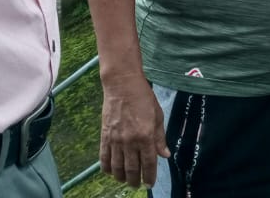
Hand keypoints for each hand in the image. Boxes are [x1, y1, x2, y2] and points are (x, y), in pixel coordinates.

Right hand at [98, 74, 169, 189]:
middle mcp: (130, 141)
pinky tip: (111, 172)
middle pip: (132, 169)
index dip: (149, 177)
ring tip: (125, 180)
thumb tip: (165, 155)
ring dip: (121, 177)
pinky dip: (107, 168)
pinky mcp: (105, 136)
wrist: (122, 84)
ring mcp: (116, 140)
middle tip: (137, 184)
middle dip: (135, 181)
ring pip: (117, 167)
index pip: (149, 164)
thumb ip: (160, 138)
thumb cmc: (143, 97)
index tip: (150, 184)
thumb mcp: (158, 116)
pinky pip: (104, 158)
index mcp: (146, 136)